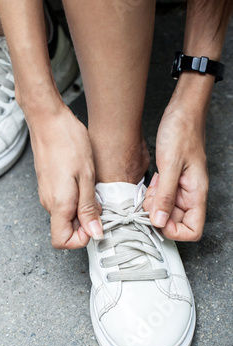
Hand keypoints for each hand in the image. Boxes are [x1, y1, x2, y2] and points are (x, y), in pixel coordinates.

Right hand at [27, 103, 102, 248]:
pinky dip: (76, 200)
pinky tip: (84, 183)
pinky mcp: (48, 186)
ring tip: (92, 190)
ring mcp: (46, 195)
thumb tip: (94, 233)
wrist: (48, 120)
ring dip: (82, 210)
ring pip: (65, 216)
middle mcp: (49, 203)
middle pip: (65, 230)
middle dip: (84, 224)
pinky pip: (63, 203)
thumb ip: (88, 208)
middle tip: (99, 204)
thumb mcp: (86, 177)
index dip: (80, 240)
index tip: (94, 225)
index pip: (62, 242)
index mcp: (58, 204)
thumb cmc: (68, 142)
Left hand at [143, 105, 208, 240]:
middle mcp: (191, 195)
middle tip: (151, 198)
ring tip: (153, 186)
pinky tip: (153, 181)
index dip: (175, 232)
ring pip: (166, 210)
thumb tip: (159, 221)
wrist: (182, 111)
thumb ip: (165, 196)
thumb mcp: (170, 165)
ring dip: (154, 203)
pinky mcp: (172, 182)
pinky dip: (153, 193)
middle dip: (159, 214)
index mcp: (197, 193)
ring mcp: (182, 189)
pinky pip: (161, 197)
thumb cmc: (182, 132)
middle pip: (176, 222)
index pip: (193, 230)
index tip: (159, 220)